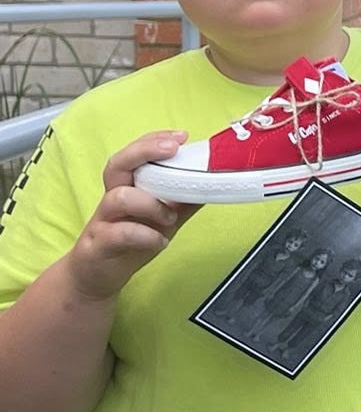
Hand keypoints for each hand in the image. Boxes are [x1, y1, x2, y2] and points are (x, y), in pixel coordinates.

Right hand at [65, 132, 194, 299]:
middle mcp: (111, 198)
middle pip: (117, 165)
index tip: (181, 136)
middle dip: (144, 152)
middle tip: (173, 150)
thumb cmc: (129, 241)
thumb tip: (212, 183)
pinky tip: (159, 241)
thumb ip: (183, 201)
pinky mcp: (98, 244)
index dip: (154, 141)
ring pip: (119, 197)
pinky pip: (120, 232)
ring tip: (170, 218)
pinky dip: (145, 236)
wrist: (96, 276)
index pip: (134, 155)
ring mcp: (103, 220)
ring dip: (152, 204)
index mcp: (127, 188)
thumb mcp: (163, 220)